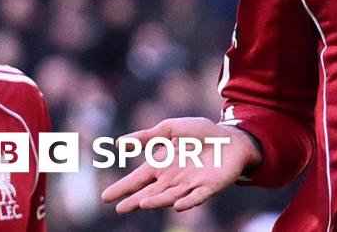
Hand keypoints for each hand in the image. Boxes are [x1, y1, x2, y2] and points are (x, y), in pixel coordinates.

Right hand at [100, 117, 261, 213]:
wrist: (230, 138)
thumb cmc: (200, 134)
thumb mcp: (171, 129)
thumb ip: (147, 137)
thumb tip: (118, 143)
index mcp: (161, 166)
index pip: (137, 180)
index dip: (123, 188)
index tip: (105, 197)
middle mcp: (172, 179)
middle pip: (150, 193)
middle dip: (136, 200)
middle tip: (120, 208)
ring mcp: (189, 185)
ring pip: (170, 196)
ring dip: (157, 201)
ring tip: (142, 203)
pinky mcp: (208, 187)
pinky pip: (196, 197)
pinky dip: (187, 202)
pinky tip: (177, 206)